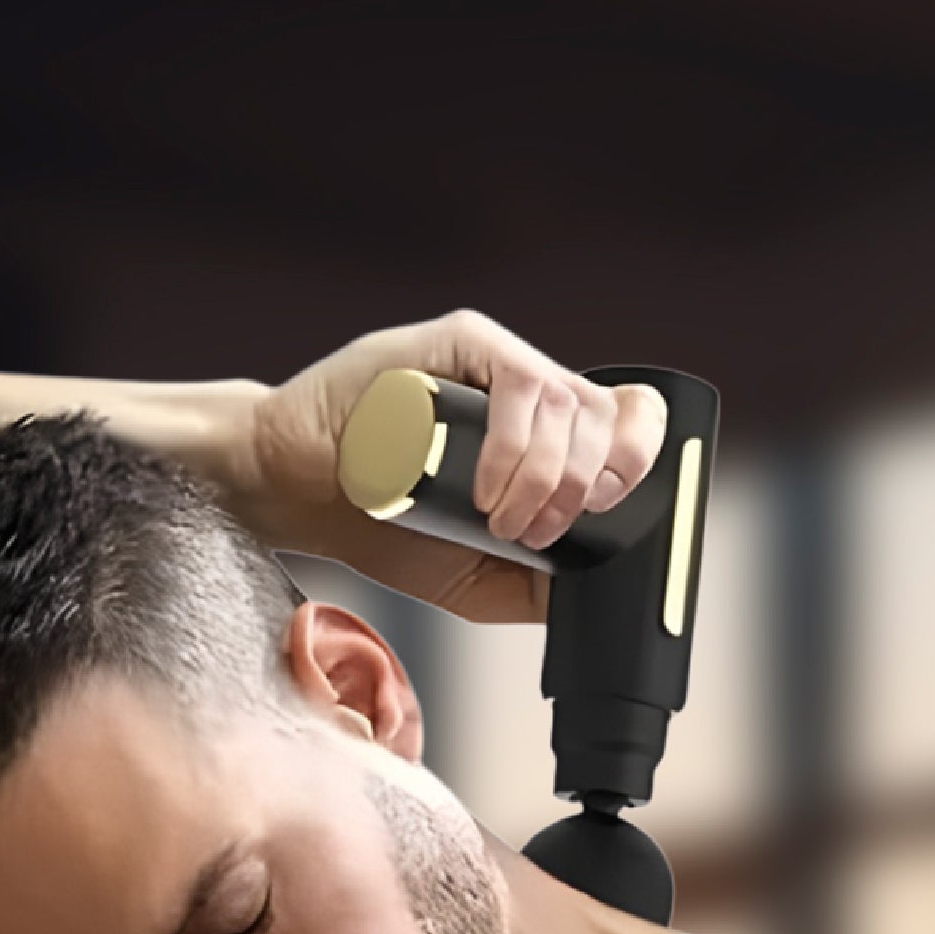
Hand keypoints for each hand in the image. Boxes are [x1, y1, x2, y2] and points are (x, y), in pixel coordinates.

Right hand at [238, 308, 668, 625]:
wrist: (300, 494)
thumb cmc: (382, 527)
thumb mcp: (477, 579)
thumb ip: (538, 585)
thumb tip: (600, 589)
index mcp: (544, 434)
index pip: (628, 423)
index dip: (634, 467)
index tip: (602, 520)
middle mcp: (528, 390)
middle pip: (611, 417)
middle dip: (588, 490)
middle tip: (534, 534)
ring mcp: (497, 362)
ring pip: (572, 405)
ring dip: (549, 481)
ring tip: (501, 523)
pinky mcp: (461, 344)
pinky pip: (524, 384)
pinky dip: (518, 451)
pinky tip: (486, 494)